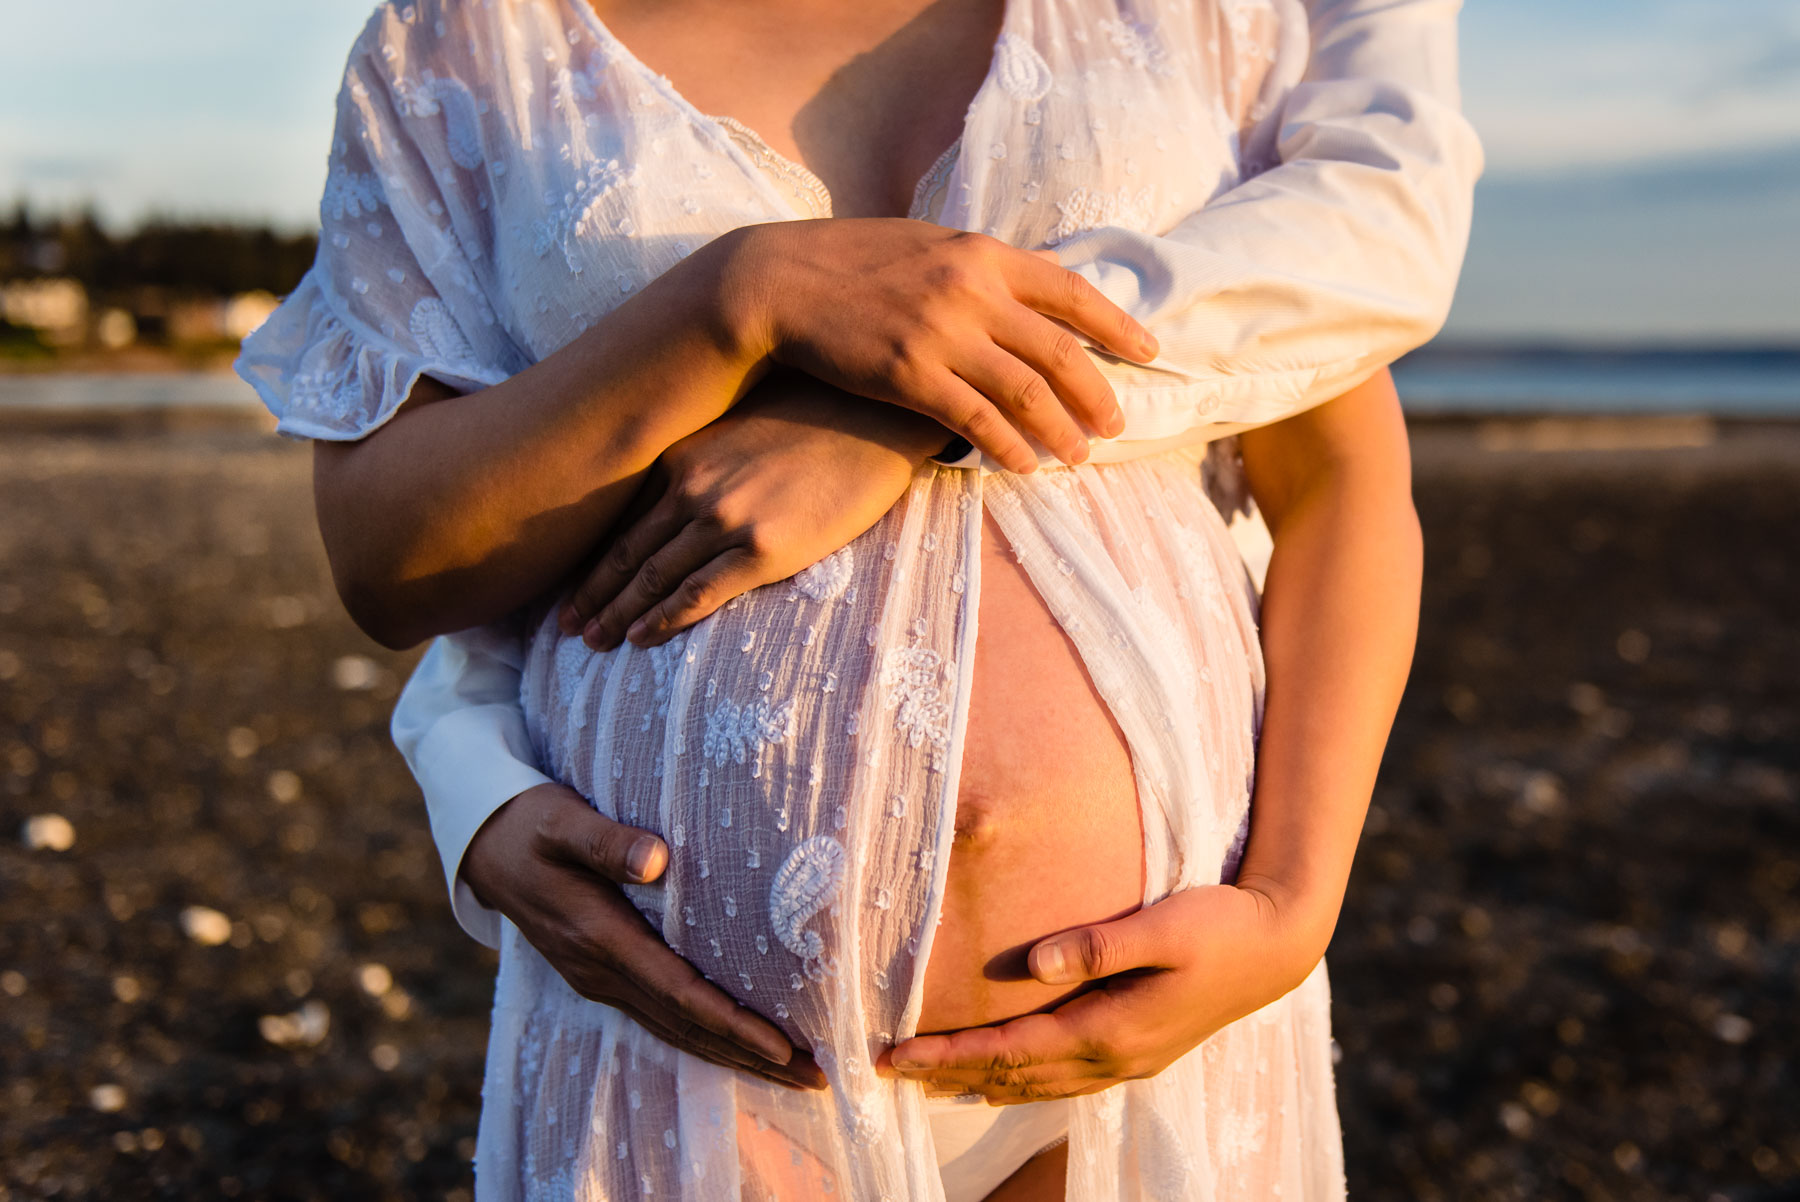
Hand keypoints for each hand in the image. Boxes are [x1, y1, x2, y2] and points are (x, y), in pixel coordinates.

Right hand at [462, 783, 826, 1090]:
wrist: (485, 847)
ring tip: (794, 1074)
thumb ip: (606, 840)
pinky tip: (738, 1047)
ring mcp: (598, 979)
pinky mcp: (601, 975)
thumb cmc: (532, 824)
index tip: (781, 1043)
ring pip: (675, 1030)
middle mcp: (599, 971)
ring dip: (733, 1054)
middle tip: (816, 1076)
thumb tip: (656, 859)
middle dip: (750, 1055)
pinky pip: (661, 1018)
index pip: (678, 991)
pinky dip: (704, 1037)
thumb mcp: (562, 820)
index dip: (731, 1020)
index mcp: (598, 937)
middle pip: (685, 1026)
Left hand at [558, 371, 941, 649]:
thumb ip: (705, 455)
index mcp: (683, 456)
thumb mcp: (742, 423)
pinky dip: (662, 619)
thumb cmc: (818, 416)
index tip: (569, 586)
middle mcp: (693, 487)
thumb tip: (683, 486)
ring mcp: (725, 520)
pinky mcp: (763, 550)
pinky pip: (697, 594)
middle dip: (591, 594)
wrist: (877, 417)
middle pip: (626, 553)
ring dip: (616, 614)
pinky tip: (640, 638)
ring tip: (592, 641)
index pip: (621, 518)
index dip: (591, 558)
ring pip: (651, 578)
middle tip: (563, 627)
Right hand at [720, 220, 1158, 473]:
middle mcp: (970, 289)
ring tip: (1079, 456)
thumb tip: (1028, 289)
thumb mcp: (926, 245)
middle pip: (1059, 349)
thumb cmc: (850, 263)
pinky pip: (976, 419)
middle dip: (1096, 391)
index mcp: (981, 252)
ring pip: (1026, 390)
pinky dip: (1008, 445)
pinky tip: (1023, 465)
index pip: (1070, 290)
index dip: (1116, 324)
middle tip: (1115, 424)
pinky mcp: (908, 374)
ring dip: (1060, 428)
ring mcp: (940, 332)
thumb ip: (979, 267)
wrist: (778, 281)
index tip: (1148, 351)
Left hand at [879, 884, 1327, 1102]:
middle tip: (889, 1069)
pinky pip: (1065, 1081)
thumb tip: (1034, 961)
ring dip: (981, 1083)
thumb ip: (1100, 944)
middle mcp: (1113, 1056)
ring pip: (1038, 1085)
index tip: (896, 1054)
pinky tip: (1005, 1078)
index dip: (949, 1054)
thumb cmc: (1219, 925)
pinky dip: (1023, 1082)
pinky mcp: (1139, 1051)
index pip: (1010, 1049)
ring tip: (929, 1082)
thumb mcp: (1163, 924)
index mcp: (1111, 1028)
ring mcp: (1128, 1061)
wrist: (1278, 948)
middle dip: (949, 1073)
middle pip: (1014, 1075)